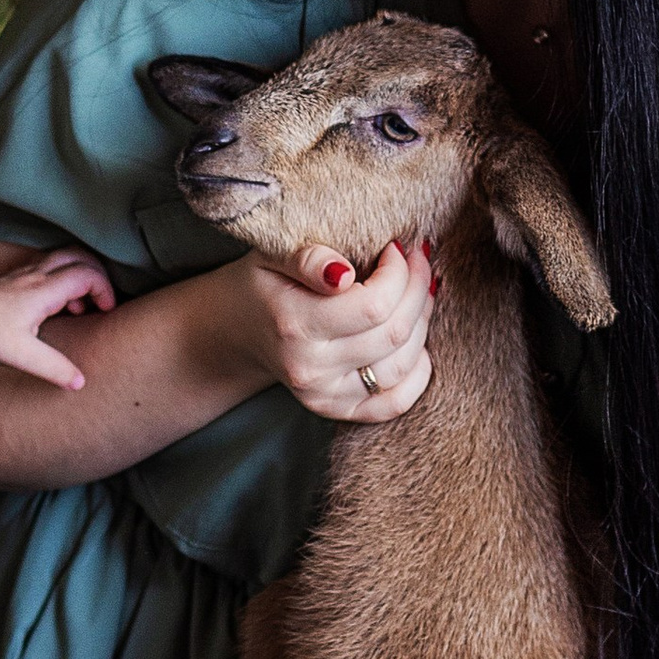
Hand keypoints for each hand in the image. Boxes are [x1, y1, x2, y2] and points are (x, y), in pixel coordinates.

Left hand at [0, 246, 116, 389]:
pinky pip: (48, 266)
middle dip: (98, 276)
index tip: (105, 311)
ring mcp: (24, 273)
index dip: (104, 290)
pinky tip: (55, 305)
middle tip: (101, 302)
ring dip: (80, 275)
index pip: (87, 274)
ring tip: (78, 307)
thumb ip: (53, 368)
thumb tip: (80, 382)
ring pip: (63, 258)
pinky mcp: (14, 279)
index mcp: (44, 289)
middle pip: (80, 256)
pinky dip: (63, 278)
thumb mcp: (21, 355)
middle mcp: (37, 274)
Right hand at [220, 235, 436, 424]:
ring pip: (402, 365)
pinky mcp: (337, 410)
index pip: (374, 305)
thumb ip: (307, 259)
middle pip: (393, 333)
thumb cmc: (262, 283)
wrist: (236, 329)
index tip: (395, 248)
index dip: (399, 273)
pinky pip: (395, 402)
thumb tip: (343, 274)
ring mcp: (324, 395)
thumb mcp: (273, 255)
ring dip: (422, 323)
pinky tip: (414, 340)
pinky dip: (417, 372)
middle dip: (418, 291)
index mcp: (294, 324)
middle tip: (416, 261)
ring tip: (417, 292)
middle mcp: (309, 368)